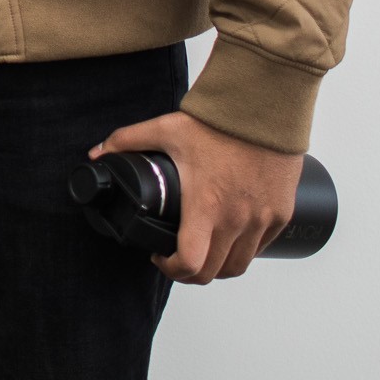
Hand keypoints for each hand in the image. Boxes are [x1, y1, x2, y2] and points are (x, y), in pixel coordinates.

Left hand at [92, 111, 300, 284]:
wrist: (265, 108)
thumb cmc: (220, 122)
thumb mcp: (166, 129)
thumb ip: (128, 140)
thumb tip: (98, 153)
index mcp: (206, 206)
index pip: (190, 264)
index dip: (171, 269)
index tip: (160, 256)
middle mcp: (236, 220)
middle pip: (214, 272)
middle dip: (190, 272)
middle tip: (178, 258)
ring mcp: (262, 220)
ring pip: (239, 265)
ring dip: (218, 265)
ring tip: (204, 251)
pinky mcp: (281, 214)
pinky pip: (262, 246)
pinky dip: (244, 250)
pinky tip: (231, 236)